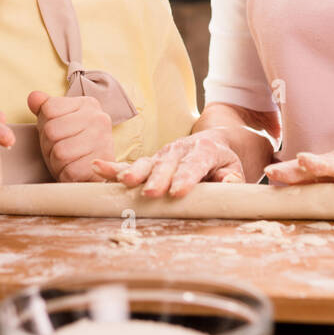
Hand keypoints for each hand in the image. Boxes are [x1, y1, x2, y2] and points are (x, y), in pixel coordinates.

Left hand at [27, 91, 112, 181]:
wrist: (97, 174)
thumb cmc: (74, 147)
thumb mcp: (59, 123)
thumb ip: (46, 108)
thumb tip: (33, 97)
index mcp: (88, 104)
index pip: (49, 109)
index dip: (45, 126)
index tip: (58, 135)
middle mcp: (99, 119)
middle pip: (52, 131)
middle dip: (49, 147)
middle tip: (61, 153)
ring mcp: (103, 142)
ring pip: (59, 152)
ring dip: (57, 163)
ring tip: (68, 162)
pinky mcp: (101, 165)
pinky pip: (69, 171)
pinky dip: (66, 175)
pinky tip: (75, 172)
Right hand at [92, 128, 243, 196]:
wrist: (214, 141)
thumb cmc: (224, 162)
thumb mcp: (235, 168)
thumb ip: (233, 178)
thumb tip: (229, 183)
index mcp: (205, 150)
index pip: (195, 164)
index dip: (186, 177)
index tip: (177, 191)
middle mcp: (180, 149)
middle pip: (168, 164)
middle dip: (158, 178)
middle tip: (150, 193)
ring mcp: (162, 155)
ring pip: (147, 163)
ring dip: (135, 172)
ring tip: (125, 182)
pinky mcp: (150, 161)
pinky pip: (130, 164)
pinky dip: (114, 167)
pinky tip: (98, 168)